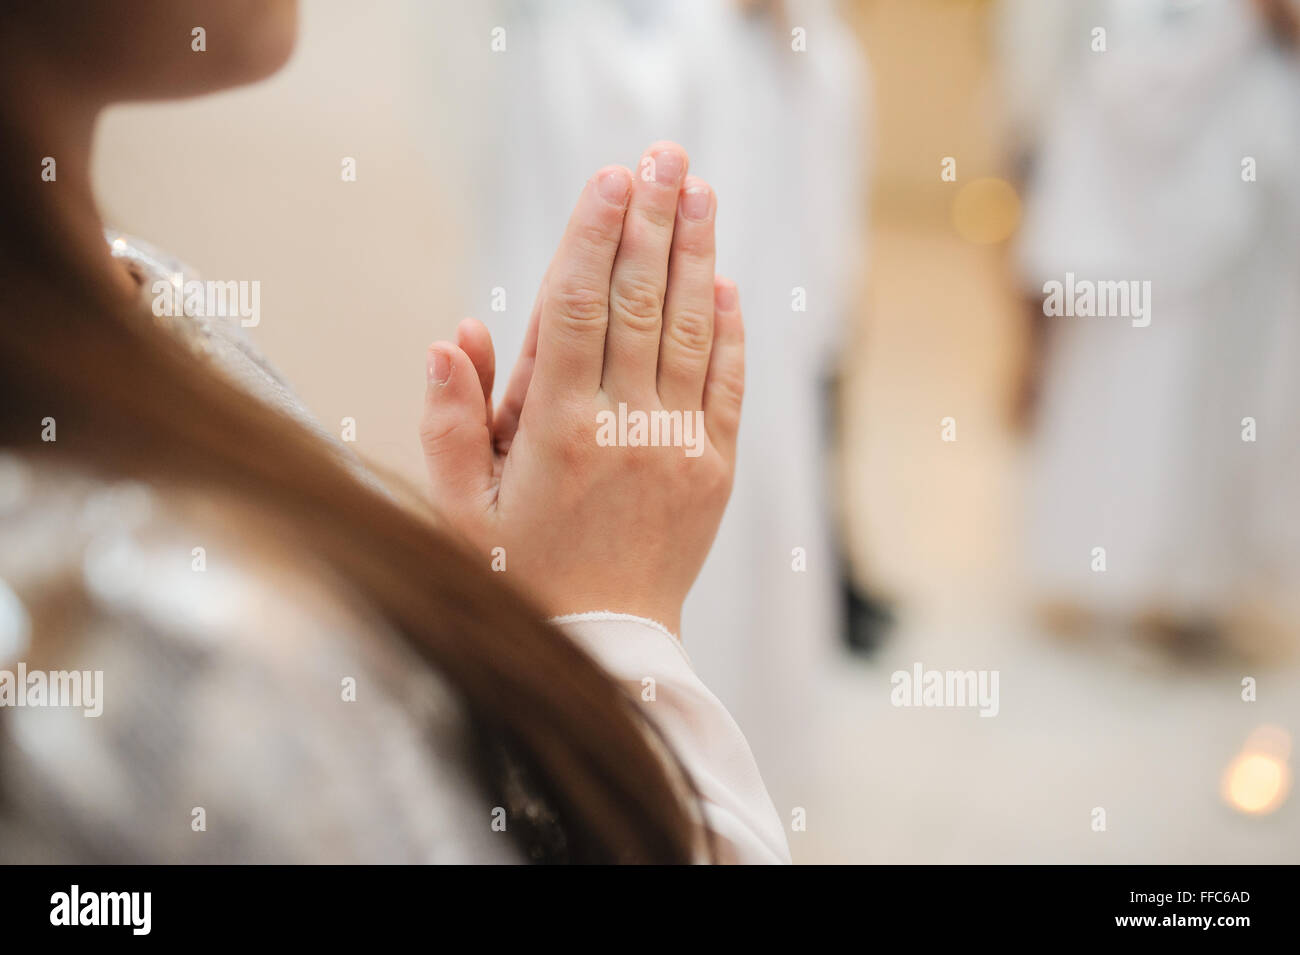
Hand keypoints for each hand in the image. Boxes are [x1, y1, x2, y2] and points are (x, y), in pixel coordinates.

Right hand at [419, 142, 743, 636]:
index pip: (574, 309)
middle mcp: (625, 427)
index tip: (607, 178)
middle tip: (664, 154)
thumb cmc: (519, 573)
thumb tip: (455, 332)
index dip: (592, 236)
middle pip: (640, 302)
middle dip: (651, 220)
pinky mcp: (715, 468)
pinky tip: (726, 280)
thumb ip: (449, 419)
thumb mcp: (459, 507)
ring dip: (697, 254)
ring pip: (691, 330)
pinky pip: (728, 384)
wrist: (604, 647)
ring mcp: (678, 446)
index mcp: (556, 431)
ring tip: (700, 190)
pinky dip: (730, 329)